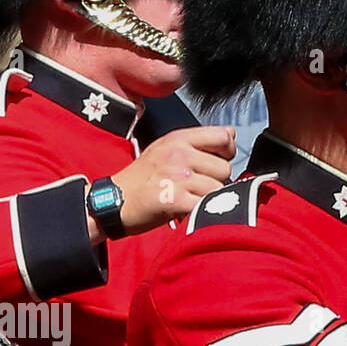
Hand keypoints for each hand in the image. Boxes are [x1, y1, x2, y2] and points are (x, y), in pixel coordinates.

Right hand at [92, 126, 235, 240]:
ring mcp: (177, 177)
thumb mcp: (167, 148)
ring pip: (218, 188)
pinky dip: (202, 211)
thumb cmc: (144, 177)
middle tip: (198, 185)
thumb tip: (232, 134)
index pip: (223, 136)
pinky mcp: (175, 199)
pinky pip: (206, 205)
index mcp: (178, 139)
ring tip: (191, 197)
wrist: (114, 201)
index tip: (219, 161)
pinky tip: (188, 209)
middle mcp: (179, 154)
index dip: (228, 151)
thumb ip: (199, 141)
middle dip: (217, 180)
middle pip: (225, 168)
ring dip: (210, 197)